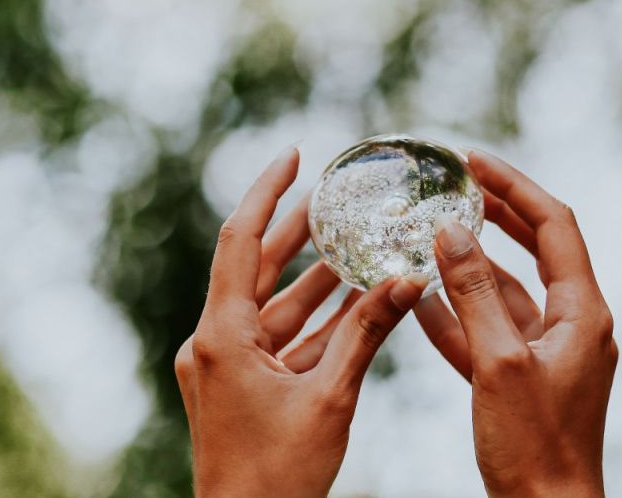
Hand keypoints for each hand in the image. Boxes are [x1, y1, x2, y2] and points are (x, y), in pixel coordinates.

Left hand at [174, 146, 427, 496]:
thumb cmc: (279, 477)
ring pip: (272, 304)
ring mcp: (226, 365)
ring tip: (350, 240)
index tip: (293, 155)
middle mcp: (215, 343)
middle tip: (329, 193)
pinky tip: (349, 297)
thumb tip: (407, 278)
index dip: (267, 192)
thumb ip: (367, 332)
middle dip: (295, 230)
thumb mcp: (330, 397)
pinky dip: (312, 319)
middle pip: (256, 267)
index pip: (239, 242)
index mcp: (222, 338)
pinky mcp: (241, 385)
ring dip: (311, 278)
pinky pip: (278, 338)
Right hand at [415, 149, 617, 497]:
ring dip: (472, 265)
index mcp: (582, 313)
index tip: (473, 161)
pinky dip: (459, 315)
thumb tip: (452, 232)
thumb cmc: (533, 447)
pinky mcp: (524, 378)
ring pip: (508, 292)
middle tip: (458, 186)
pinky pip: (490, 333)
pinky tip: (420, 301)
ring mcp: (549, 352)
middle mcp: (573, 324)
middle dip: (498, 215)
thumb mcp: (499, 362)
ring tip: (433, 234)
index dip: (516, 187)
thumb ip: (475, 295)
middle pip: (537, 249)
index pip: (554, 226)